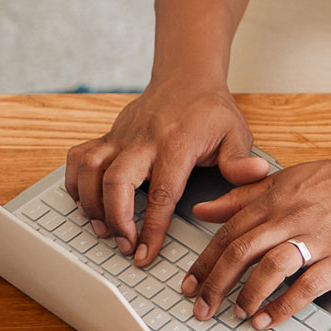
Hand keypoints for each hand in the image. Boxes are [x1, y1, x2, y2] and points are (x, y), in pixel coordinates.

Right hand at [63, 78, 274, 267]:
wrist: (186, 77)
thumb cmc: (211, 110)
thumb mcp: (236, 132)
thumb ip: (241, 160)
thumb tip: (256, 174)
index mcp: (176, 144)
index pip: (161, 192)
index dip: (151, 228)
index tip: (146, 254)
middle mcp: (143, 140)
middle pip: (116, 181)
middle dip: (115, 219)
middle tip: (123, 245)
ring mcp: (121, 136)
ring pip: (89, 169)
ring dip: (90, 203)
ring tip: (102, 230)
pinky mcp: (108, 135)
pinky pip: (78, 156)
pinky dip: (74, 181)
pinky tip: (85, 203)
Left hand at [181, 149, 330, 327]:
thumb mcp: (285, 179)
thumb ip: (242, 196)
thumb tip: (202, 209)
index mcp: (275, 200)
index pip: (229, 233)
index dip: (204, 262)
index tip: (189, 285)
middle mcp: (291, 218)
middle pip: (241, 252)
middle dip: (215, 284)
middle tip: (201, 309)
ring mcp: (318, 238)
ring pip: (271, 268)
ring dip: (248, 295)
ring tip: (238, 314)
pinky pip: (307, 286)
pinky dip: (284, 306)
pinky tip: (269, 319)